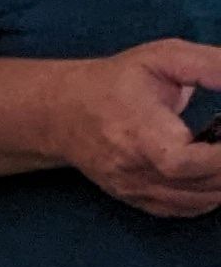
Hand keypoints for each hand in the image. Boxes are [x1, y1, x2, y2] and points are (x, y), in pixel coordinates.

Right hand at [44, 40, 220, 216]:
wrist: (62, 114)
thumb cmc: (115, 82)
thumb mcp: (164, 57)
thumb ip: (211, 66)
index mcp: (139, 134)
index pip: (183, 162)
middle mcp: (133, 171)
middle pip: (199, 186)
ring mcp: (134, 190)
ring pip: (197, 202)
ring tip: (220, 150)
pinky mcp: (135, 199)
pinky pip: (183, 209)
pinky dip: (210, 196)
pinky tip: (214, 172)